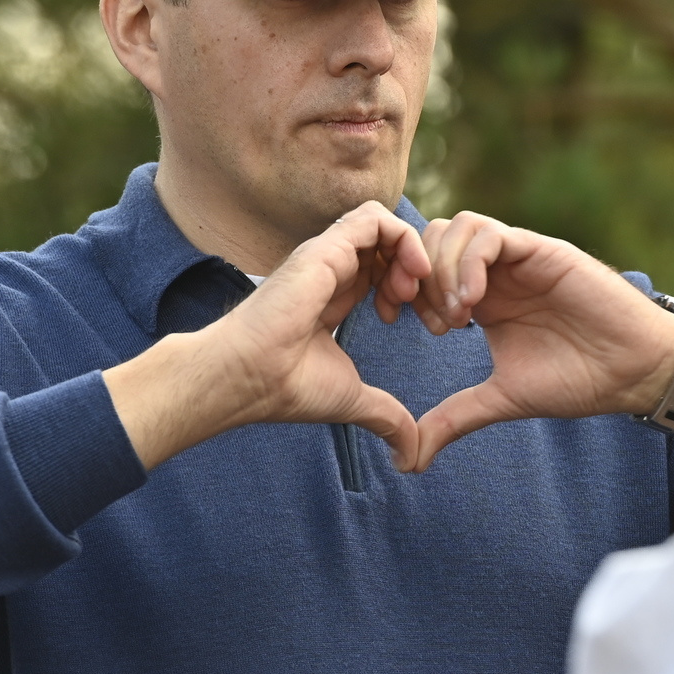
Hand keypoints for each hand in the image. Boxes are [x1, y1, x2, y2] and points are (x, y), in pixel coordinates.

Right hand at [104, 200, 431, 470]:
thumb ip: (386, 417)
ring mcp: (328, 254)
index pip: (384, 268)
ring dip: (414, 252)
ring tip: (415, 291)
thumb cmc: (287, 387)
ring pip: (386, 223)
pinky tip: (410, 277)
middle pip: (390, 244)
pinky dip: (405, 239)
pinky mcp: (326, 248)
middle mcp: (333, 268)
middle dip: (421, 270)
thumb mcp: (353, 399)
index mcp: (337, 293)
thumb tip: (411, 456)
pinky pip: (376, 217)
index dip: (413, 288)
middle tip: (426, 308)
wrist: (248, 379)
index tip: (420, 323)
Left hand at [407, 212, 673, 470]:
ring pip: (459, 227)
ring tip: (456, 316)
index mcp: (482, 296)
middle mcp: (497, 270)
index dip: (405, 291)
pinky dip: (470, 264)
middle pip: (433, 237)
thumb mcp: (501, 399)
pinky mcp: (542, 250)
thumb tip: (408, 458)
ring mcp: (519, 256)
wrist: (633, 370)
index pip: (423, 267)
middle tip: (432, 323)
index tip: (409, 327)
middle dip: (417, 276)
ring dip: (443, 268)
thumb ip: (454, 418)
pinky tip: (474, 305)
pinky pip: (491, 235)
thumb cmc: (577, 380)